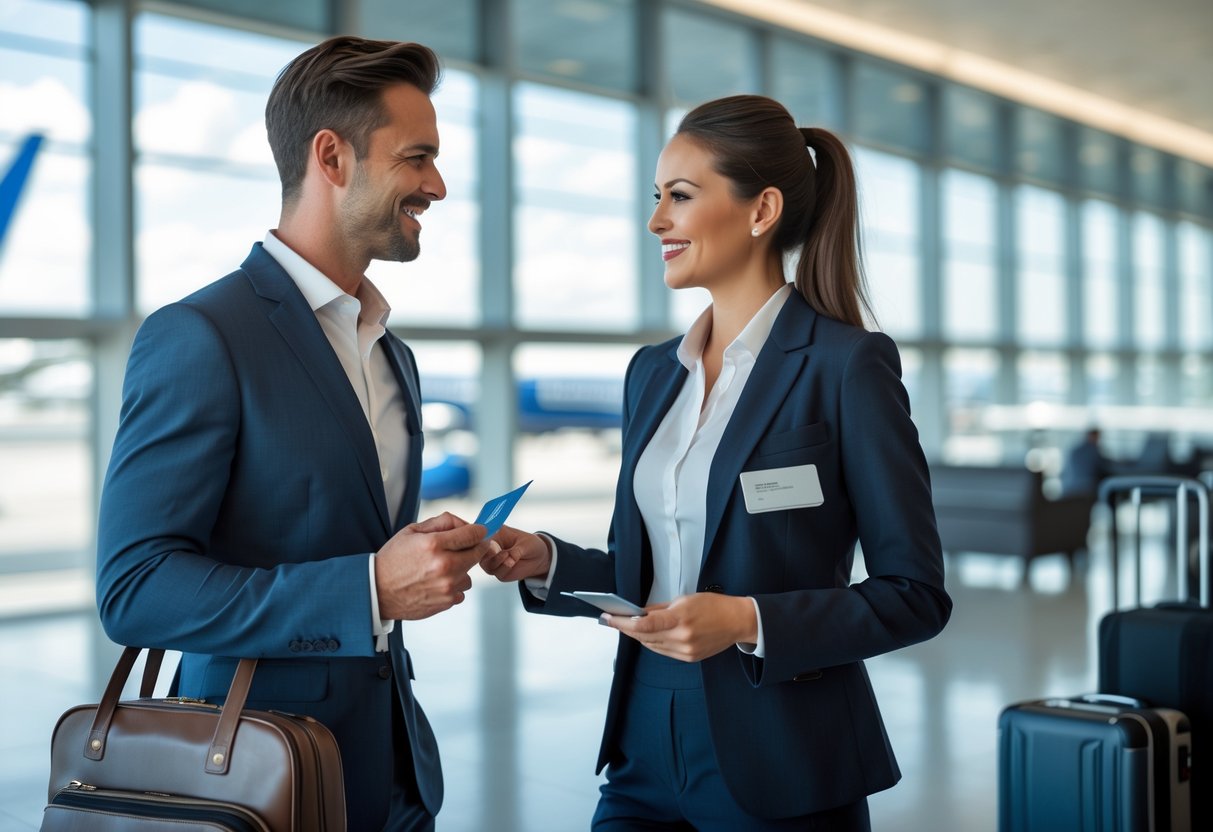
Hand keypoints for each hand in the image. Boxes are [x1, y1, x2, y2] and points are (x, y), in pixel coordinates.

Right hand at [374, 512, 493, 619]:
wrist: (377, 590)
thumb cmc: (393, 559)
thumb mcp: (412, 531)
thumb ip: (442, 522)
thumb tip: (466, 523)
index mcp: (434, 544)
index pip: (473, 534)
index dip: (479, 531)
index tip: (480, 531)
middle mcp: (444, 565)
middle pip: (478, 553)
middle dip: (474, 548)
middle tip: (464, 547)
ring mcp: (447, 586)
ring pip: (470, 574)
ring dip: (461, 571)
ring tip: (440, 570)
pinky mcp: (446, 602)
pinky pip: (461, 591)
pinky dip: (453, 587)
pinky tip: (436, 583)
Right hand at [478, 524, 551, 581]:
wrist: (539, 558)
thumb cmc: (530, 544)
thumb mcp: (525, 544)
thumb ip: (514, 551)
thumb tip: (508, 557)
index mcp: (493, 534)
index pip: (480, 536)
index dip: (479, 538)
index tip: (486, 539)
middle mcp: (490, 548)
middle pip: (478, 552)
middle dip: (486, 552)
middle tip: (496, 550)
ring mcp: (493, 561)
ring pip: (486, 564)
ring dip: (496, 561)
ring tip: (509, 556)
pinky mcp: (499, 572)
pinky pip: (497, 572)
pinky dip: (504, 568)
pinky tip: (511, 562)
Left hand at [604, 593, 757, 662]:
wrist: (736, 622)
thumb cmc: (713, 606)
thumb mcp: (684, 599)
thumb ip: (660, 608)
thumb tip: (639, 612)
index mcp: (681, 618)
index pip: (644, 624)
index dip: (623, 622)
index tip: (609, 617)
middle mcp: (682, 638)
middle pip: (644, 636)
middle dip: (626, 628)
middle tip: (612, 620)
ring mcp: (685, 651)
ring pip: (651, 645)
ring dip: (638, 636)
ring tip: (627, 626)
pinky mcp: (689, 658)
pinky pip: (663, 651)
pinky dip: (653, 643)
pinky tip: (647, 635)